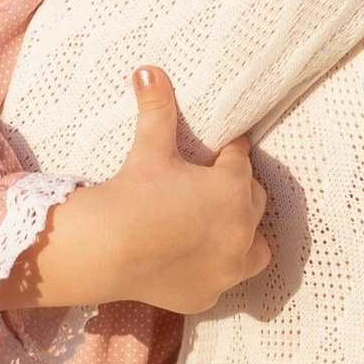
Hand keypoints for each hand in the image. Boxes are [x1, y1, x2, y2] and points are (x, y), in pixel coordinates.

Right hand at [15, 68, 271, 315]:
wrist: (107, 249)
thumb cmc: (133, 193)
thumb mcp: (150, 149)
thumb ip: (157, 109)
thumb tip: (149, 69)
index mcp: (233, 190)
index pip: (240, 163)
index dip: (230, 153)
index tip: (224, 150)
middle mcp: (241, 230)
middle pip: (253, 202)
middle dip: (240, 191)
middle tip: (218, 185)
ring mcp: (227, 267)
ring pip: (256, 248)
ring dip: (245, 236)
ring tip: (226, 228)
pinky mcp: (207, 294)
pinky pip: (224, 280)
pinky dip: (216, 270)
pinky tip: (199, 263)